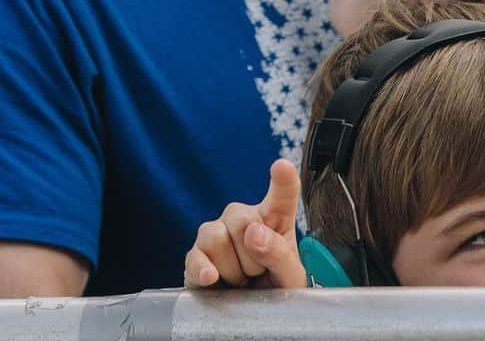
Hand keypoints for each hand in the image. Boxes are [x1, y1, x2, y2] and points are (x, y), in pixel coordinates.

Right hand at [184, 159, 305, 289]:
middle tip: (258, 273)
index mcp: (275, 218)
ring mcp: (217, 233)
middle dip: (252, 257)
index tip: (282, 166)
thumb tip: (253, 232)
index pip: (282, 194)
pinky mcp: (196, 256)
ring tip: (240, 280)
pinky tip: (212, 278)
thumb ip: (279, 254)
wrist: (247, 317)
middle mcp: (244, 218)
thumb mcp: (289, 279)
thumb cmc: (273, 289)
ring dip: (232, 269)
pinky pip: (195, 256)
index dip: (282, 179)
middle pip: (242, 219)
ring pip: (216, 236)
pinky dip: (204, 270)